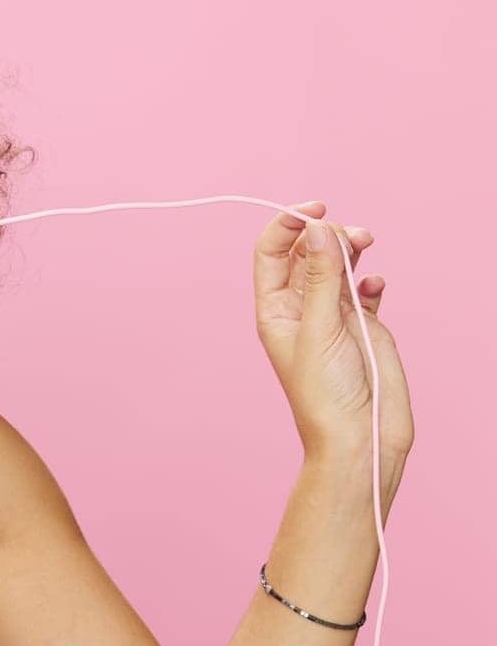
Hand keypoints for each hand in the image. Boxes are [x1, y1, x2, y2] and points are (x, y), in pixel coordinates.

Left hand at [253, 200, 413, 465]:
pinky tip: (375, 285)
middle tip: (351, 237)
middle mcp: (301, 309)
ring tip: (365, 244)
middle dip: (327, 234)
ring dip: (350, 248)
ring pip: (338, 265)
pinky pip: (365, 289)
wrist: (360, 436)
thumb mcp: (320, 328)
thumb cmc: (326, 394)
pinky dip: (370, 279)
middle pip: (307, 252)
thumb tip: (318, 228)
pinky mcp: (364, 325)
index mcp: (275, 309)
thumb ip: (322, 277)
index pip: (271, 253)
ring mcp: (334, 316)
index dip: (288, 224)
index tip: (315, 209)